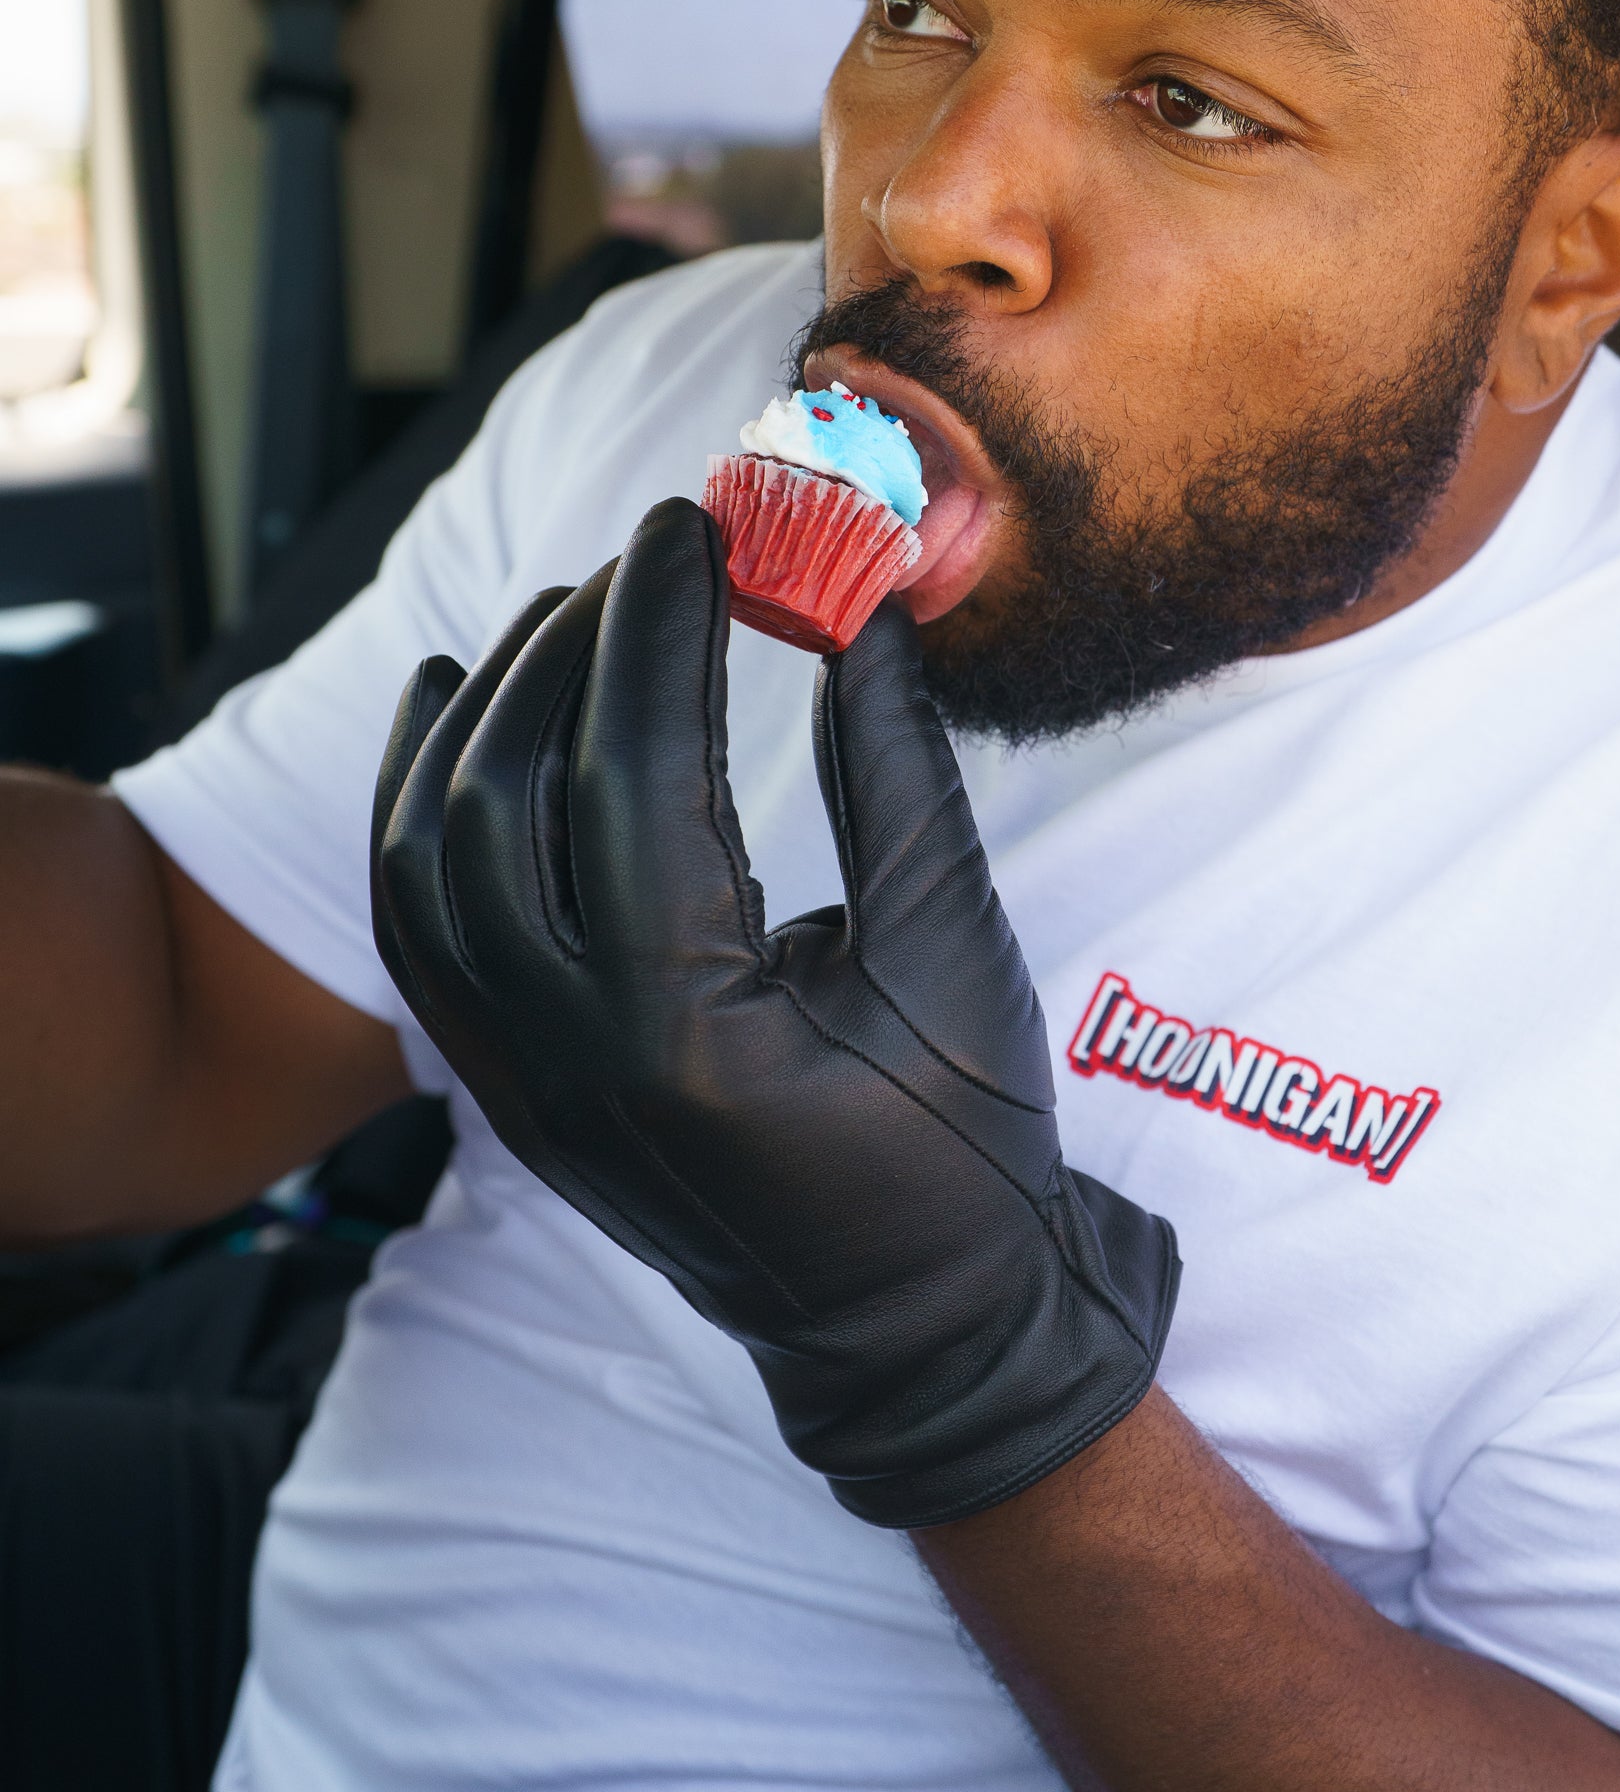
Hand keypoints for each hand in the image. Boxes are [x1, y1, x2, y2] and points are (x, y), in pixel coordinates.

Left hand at [369, 498, 1178, 1526]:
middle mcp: (571, 1065)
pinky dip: (413, 807)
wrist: (911, 1335)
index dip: (661, 630)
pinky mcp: (513, 1093)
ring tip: (566, 616)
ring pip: (427, 858)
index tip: (695, 528)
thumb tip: (864, 617)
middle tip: (652, 558)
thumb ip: (901, 781)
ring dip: (484, 711)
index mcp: (692, 1036)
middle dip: (573, 647)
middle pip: (508, 798)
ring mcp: (522, 1088)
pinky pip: (416, 930)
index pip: (637, 775)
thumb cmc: (961, 1161)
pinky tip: (447, 712)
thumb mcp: (956, 967)